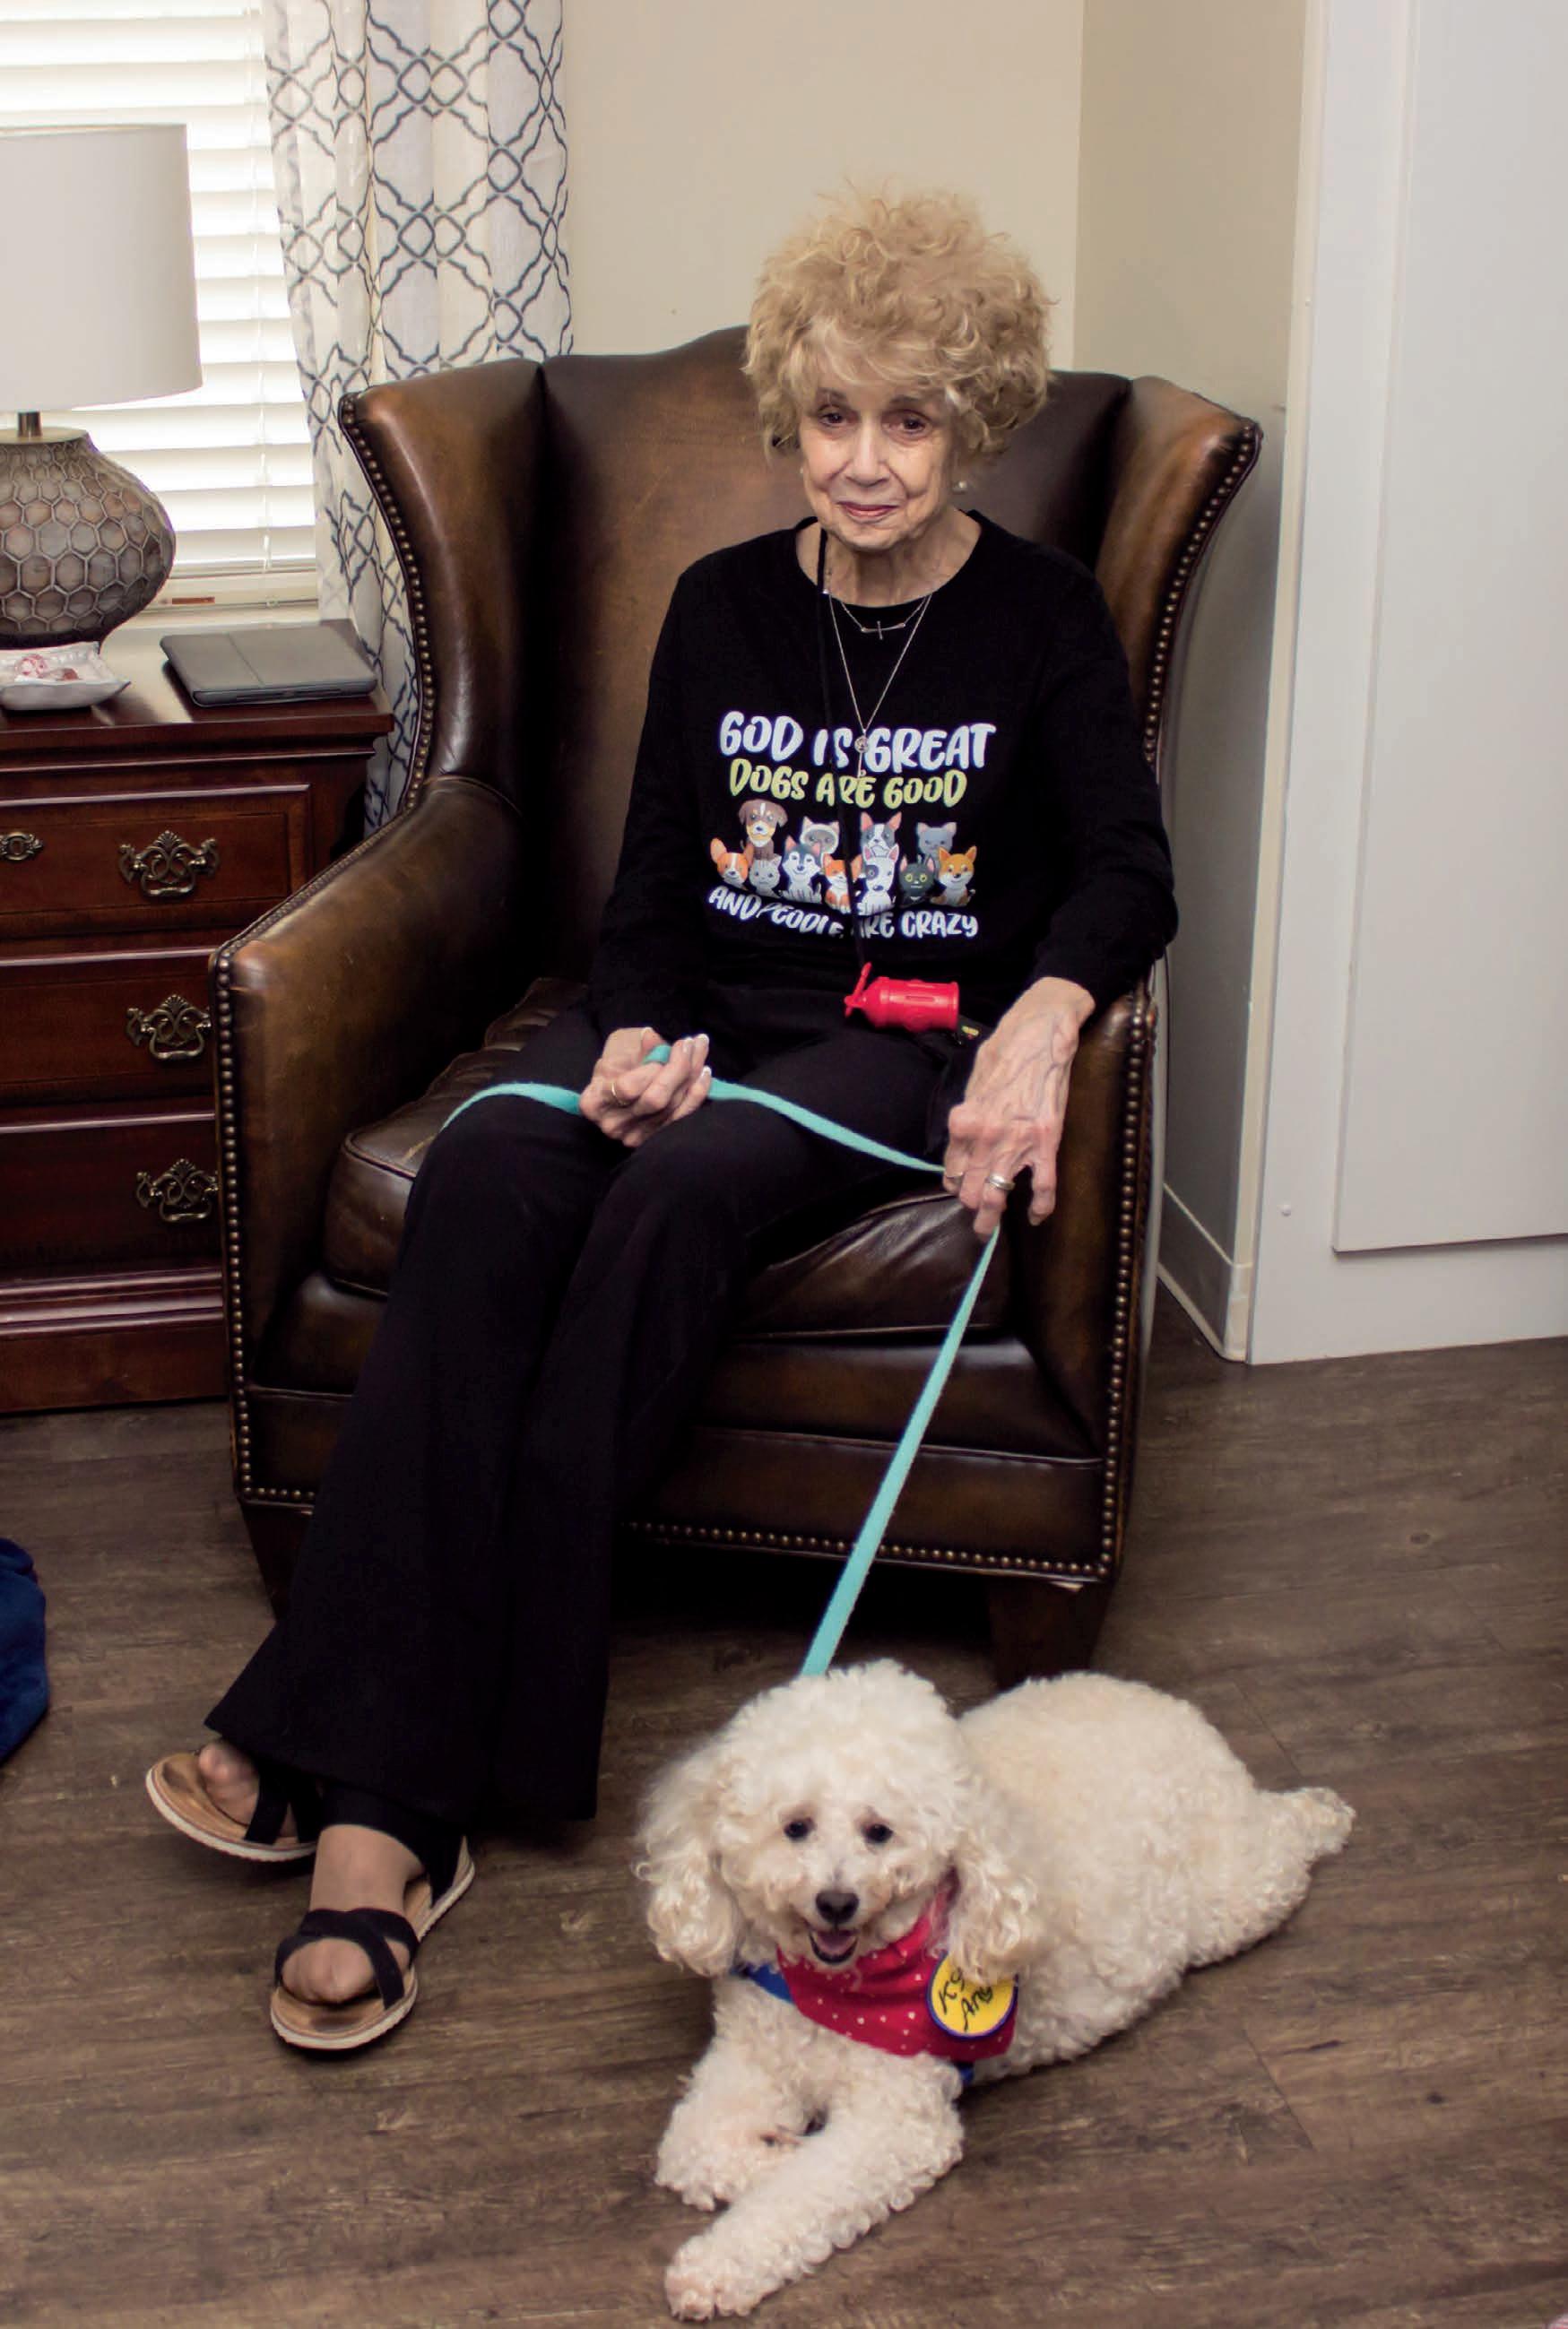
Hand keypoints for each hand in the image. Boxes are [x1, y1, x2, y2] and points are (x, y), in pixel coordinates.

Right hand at [580, 1025, 711, 1148]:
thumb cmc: (615, 1062)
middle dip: (680, 1068)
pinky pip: (682, 1117)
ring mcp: (635, 1136)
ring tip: (701, 1047)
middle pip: (655, 1100)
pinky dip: (697, 1094)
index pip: (628, 1088)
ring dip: (692, 1074)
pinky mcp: (655, 1138)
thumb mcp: (619, 1048)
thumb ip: (637, 1047)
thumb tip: (652, 1037)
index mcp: (594, 1101)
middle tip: (692, 1042)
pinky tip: (705, 1073)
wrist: (616, 1083)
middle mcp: (612, 1124)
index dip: (654, 1067)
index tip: (673, 1045)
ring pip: (672, 1107)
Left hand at [942, 977, 1094, 1237]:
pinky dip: (1040, 1208)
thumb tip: (963, 1135)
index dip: (953, 1182)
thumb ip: (967, 1112)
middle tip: (973, 1211)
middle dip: (969, 1204)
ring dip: (990, 1218)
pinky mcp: (1047, 1144)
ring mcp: (1017, 1144)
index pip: (950, 1169)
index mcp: (963, 1121)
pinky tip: (1034, 1217)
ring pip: (997, 1196)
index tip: (957, 1186)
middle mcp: (985, 1138)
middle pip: (969, 1189)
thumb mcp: (973, 1080)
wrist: (1042, 1032)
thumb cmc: (1005, 1049)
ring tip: (986, 1230)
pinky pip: (1044, 1188)